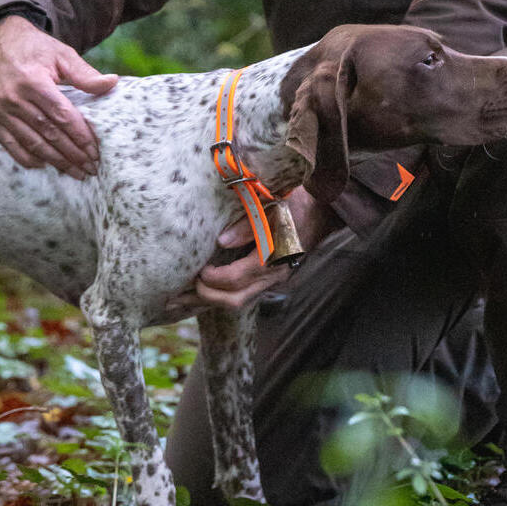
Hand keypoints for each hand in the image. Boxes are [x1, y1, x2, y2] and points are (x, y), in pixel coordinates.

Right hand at [0, 15, 118, 177]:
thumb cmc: (35, 48)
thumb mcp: (61, 54)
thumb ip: (85, 73)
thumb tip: (112, 83)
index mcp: (33, 81)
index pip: (61, 115)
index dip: (80, 135)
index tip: (95, 151)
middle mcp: (13, 97)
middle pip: (48, 133)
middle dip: (71, 154)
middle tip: (90, 168)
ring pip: (31, 142)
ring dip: (54, 160)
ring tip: (74, 171)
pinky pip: (9, 144)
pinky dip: (27, 157)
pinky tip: (44, 164)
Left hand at [183, 192, 327, 314]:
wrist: (323, 212)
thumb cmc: (296, 203)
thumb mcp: (273, 205)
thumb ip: (248, 224)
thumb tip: (221, 241)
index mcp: (271, 258)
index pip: (235, 280)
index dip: (212, 279)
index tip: (197, 269)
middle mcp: (272, 275)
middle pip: (235, 300)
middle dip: (206, 298)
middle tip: (182, 290)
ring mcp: (273, 279)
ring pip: (240, 302)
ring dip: (211, 301)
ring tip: (182, 298)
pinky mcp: (270, 278)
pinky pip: (244, 294)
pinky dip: (223, 294)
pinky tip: (205, 290)